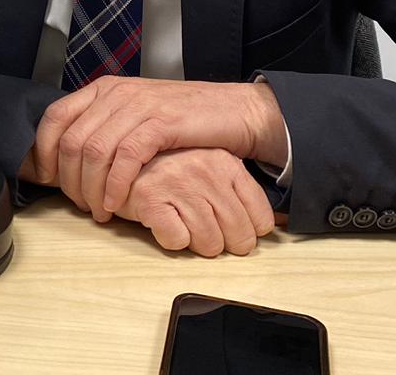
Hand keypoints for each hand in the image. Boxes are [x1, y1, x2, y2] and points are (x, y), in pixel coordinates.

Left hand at [27, 77, 287, 218]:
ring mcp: (139, 105)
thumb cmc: (186, 122)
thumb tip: (70, 161)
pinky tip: (117, 203)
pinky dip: (115, 184)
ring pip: (94, 150)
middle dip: (69, 180)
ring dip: (91, 188)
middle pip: (71, 140)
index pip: (56, 117)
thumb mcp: (137, 118)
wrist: (235, 113)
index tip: (47, 181)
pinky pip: (125, 156)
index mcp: (105, 89)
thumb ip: (107, 130)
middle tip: (81, 205)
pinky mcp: (161, 122)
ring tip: (100, 210)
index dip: (43, 151)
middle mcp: (116, 93)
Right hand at [115, 148, 275, 256]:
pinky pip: (177, 242)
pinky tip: (163, 221)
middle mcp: (205, 170)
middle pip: (239, 239)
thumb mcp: (209, 166)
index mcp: (225, 162)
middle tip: (203, 230)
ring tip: (181, 223)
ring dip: (195, 243)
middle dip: (223, 244)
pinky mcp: (150, 199)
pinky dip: (170, 239)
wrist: (118, 151)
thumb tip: (277, 226)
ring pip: (209, 244)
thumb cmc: (165, 165)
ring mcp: (178, 183)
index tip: (230, 230)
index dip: (246, 234)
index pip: (262, 220)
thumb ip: (238, 191)